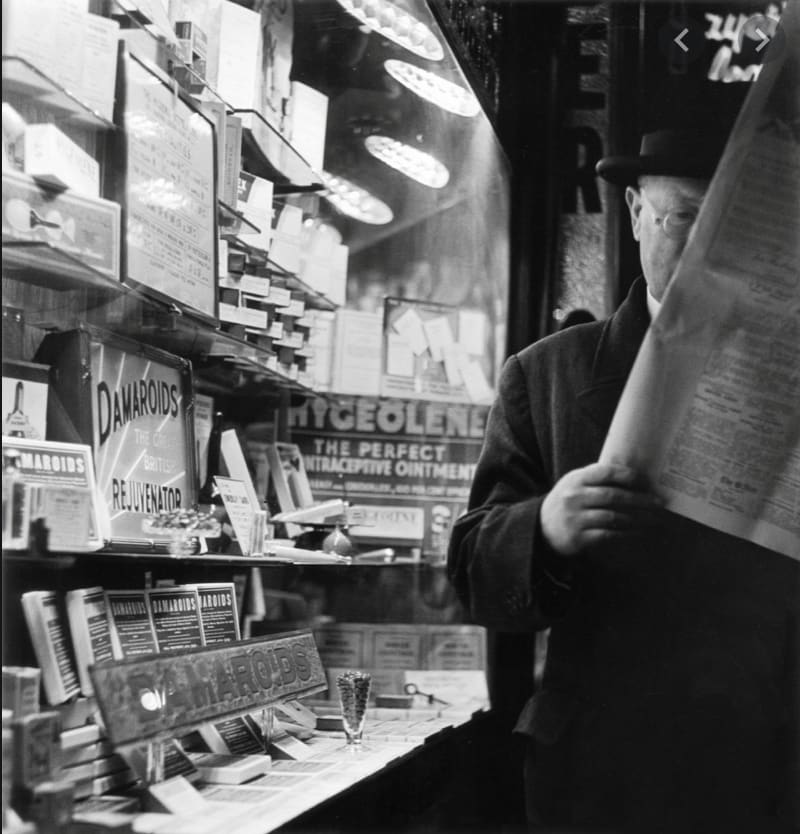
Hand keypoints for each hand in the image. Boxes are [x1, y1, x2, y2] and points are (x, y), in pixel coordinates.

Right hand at [540, 462, 663, 556]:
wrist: (540, 527)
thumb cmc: (567, 502)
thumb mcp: (575, 484)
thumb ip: (597, 479)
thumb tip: (635, 476)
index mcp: (576, 479)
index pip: (605, 472)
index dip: (628, 476)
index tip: (646, 481)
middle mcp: (574, 497)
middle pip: (613, 497)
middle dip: (640, 500)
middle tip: (658, 502)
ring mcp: (575, 518)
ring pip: (614, 517)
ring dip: (638, 519)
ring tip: (654, 519)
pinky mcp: (579, 538)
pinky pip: (609, 535)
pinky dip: (627, 534)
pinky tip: (638, 532)